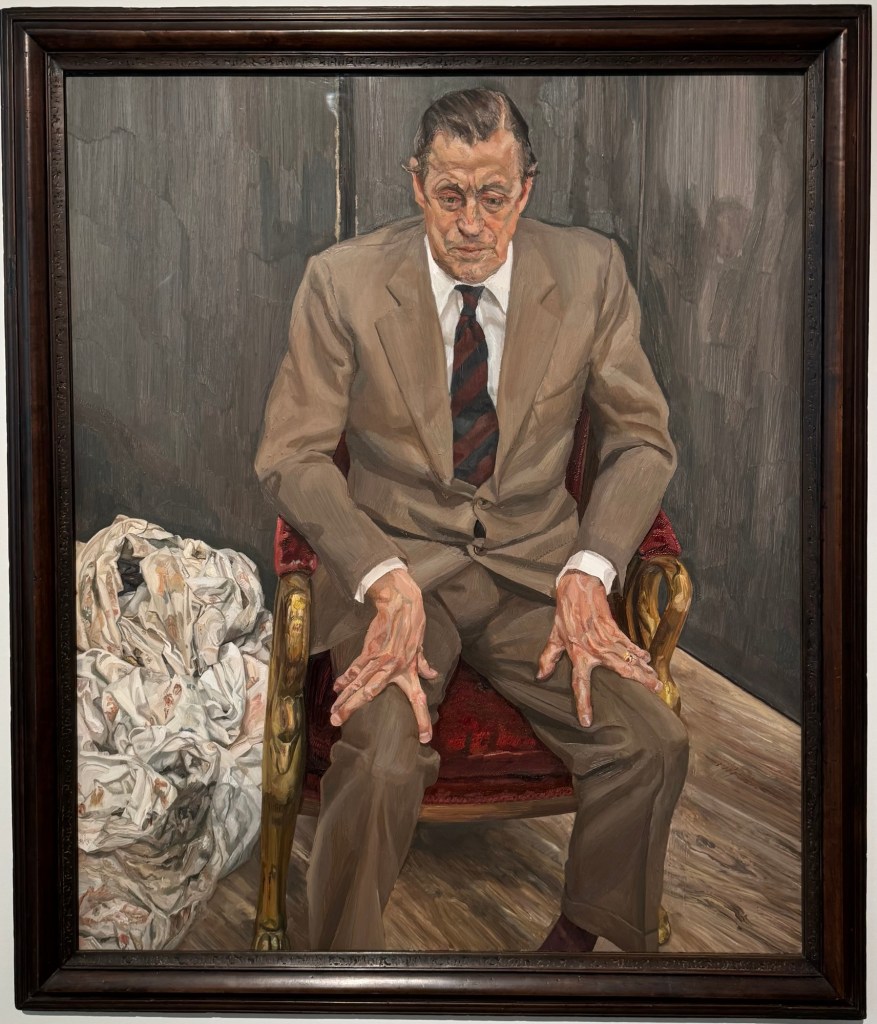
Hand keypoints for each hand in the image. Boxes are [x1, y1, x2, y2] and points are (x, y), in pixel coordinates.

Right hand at [329, 568, 437, 741]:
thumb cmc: (412, 626)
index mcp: (410, 672)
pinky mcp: (369, 651)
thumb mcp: (421, 648)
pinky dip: (345, 679)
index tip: (426, 739)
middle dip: (354, 711)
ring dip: (344, 700)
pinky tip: (336, 689)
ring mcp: (379, 661)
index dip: (423, 720)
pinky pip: (355, 669)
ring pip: (357, 684)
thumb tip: (432, 674)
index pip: (419, 701)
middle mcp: (393, 670)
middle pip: (370, 695)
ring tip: (333, 713)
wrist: (401, 605)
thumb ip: (424, 664)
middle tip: (339, 724)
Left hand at [537, 570, 660, 727]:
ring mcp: (606, 639)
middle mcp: (595, 650)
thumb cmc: (564, 614)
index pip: (580, 685)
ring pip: (629, 659)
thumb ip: (548, 658)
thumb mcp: (553, 637)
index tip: (587, 722)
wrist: (577, 588)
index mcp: (578, 655)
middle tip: (654, 692)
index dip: (583, 704)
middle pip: (620, 671)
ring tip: (656, 681)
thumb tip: (540, 676)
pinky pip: (629, 644)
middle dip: (638, 681)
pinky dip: (639, 652)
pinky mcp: (613, 629)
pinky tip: (647, 659)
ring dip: (643, 670)